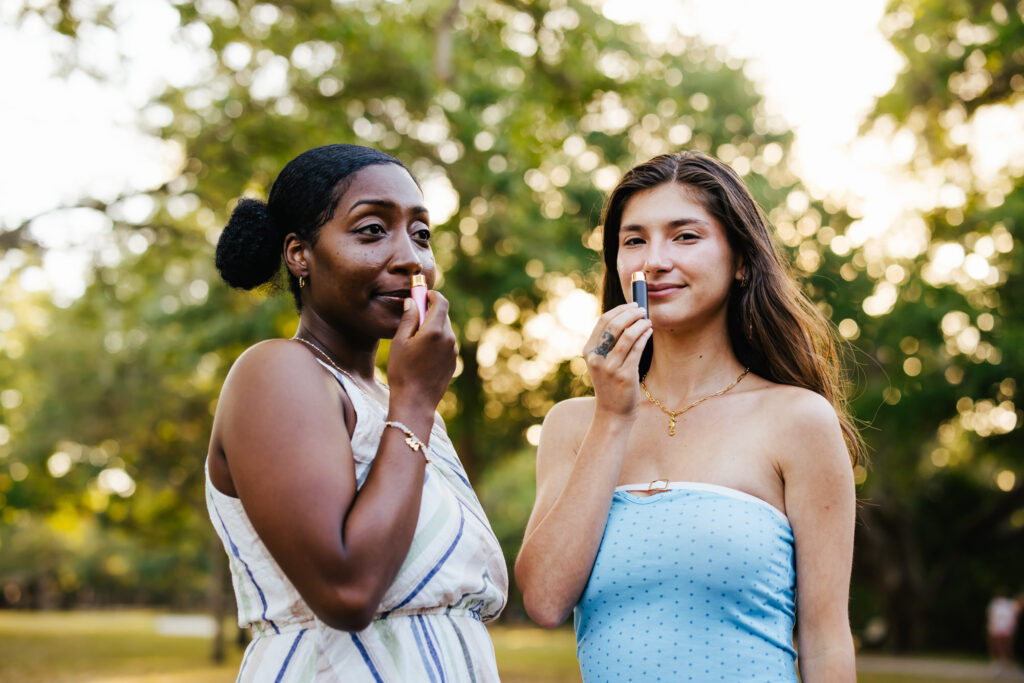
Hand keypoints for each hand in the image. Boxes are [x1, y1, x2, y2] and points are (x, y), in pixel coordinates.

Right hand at [387, 290, 456, 413]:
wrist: (415, 401)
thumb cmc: (402, 372)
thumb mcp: (399, 342)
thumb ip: (408, 319)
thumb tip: (412, 301)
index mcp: (434, 331)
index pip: (441, 302)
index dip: (432, 295)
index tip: (423, 295)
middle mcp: (448, 338)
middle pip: (443, 315)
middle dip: (431, 312)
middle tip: (414, 318)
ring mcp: (453, 351)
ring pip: (445, 329)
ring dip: (433, 327)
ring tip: (415, 341)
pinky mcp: (453, 361)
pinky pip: (446, 343)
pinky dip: (437, 341)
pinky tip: (422, 354)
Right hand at [584, 303, 652, 418]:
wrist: (612, 413)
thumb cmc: (611, 384)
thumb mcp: (602, 362)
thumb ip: (608, 343)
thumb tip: (627, 317)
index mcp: (589, 351)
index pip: (603, 321)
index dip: (619, 309)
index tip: (632, 305)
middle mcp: (597, 358)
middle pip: (614, 325)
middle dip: (631, 313)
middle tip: (642, 310)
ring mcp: (610, 367)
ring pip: (627, 336)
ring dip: (640, 324)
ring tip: (648, 321)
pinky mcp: (624, 375)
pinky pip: (637, 349)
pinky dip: (644, 336)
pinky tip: (649, 332)